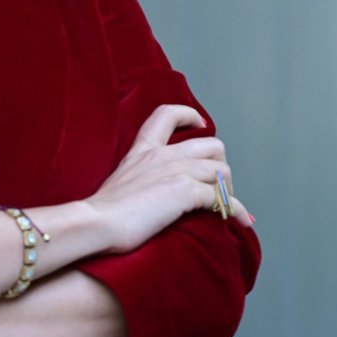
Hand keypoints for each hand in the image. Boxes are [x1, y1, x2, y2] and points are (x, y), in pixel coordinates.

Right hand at [86, 104, 250, 252]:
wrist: (97, 222)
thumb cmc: (102, 210)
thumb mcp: (121, 179)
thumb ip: (139, 176)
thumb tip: (149, 192)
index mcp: (143, 149)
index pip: (167, 114)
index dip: (189, 115)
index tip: (200, 124)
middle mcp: (163, 154)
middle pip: (211, 145)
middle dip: (220, 164)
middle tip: (215, 184)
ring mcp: (176, 171)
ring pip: (222, 170)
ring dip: (228, 188)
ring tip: (225, 204)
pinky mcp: (185, 192)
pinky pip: (223, 198)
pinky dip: (236, 210)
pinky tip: (240, 220)